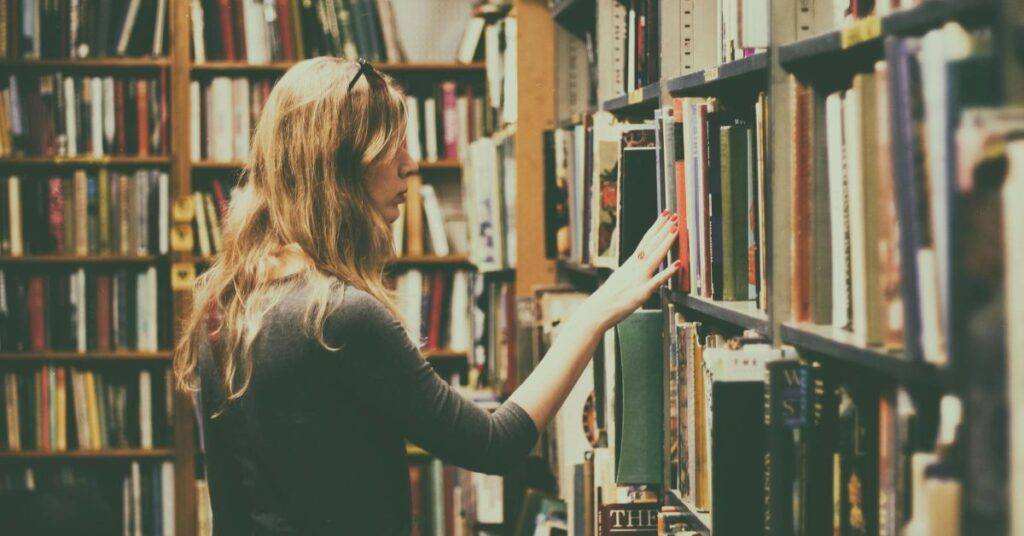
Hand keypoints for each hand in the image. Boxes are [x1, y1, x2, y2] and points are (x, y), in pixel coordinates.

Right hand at [587, 211, 678, 329]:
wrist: (598, 310)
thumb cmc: (609, 297)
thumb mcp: (621, 277)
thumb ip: (633, 270)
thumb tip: (640, 265)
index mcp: (631, 263)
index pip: (646, 240)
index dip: (656, 227)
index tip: (664, 215)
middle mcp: (635, 267)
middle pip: (651, 244)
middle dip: (663, 229)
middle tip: (674, 215)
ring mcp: (639, 279)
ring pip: (655, 257)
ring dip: (666, 242)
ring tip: (676, 229)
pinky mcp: (643, 292)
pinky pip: (658, 280)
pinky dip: (668, 271)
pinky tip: (678, 264)